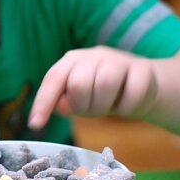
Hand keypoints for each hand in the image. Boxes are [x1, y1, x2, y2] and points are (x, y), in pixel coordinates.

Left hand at [28, 46, 157, 128]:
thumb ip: (65, 102)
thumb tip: (59, 105)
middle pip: (79, 83)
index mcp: (73, 60)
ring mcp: (119, 60)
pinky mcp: (142, 69)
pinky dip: (128, 106)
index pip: (54, 78)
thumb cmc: (103, 94)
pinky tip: (127, 104)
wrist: (144, 86)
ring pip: (105, 84)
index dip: (44, 102)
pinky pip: (132, 93)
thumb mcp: (80, 99)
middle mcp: (94, 55)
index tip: (35, 124)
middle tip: (93, 110)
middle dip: (84, 106)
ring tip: (109, 107)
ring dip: (105, 106)